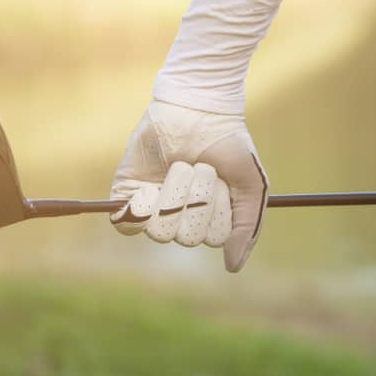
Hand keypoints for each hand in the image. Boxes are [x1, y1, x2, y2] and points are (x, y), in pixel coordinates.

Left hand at [109, 100, 268, 271]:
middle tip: (200, 168)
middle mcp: (180, 219)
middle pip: (185, 237)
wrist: (198, 108)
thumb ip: (246, 227)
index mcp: (208, 221)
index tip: (221, 179)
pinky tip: (152, 182)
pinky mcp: (125, 196)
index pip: (210, 239)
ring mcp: (152, 209)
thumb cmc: (228, 145)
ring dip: (174, 194)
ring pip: (159, 231)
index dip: (216, 210)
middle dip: (197, 199)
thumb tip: (233, 266)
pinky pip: (128, 222)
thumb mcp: (250, 186)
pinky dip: (143, 203)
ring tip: (179, 166)